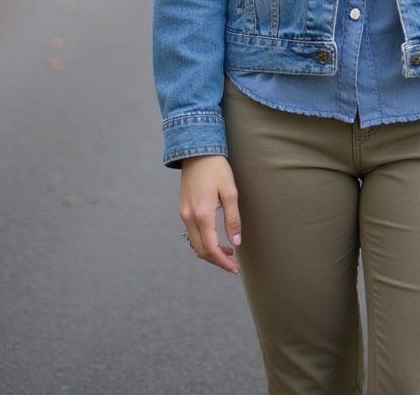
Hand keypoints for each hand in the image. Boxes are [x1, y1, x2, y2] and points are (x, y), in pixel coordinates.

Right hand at [179, 154, 242, 273]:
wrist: (197, 151)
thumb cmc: (216, 169)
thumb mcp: (230, 192)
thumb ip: (233, 219)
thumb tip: (236, 242)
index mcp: (202, 214)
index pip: (211, 248)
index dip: (223, 262)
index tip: (235, 268)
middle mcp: (189, 217)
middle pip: (200, 250)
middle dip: (217, 260)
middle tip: (234, 264)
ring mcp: (184, 214)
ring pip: (194, 243)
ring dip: (210, 252)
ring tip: (228, 251)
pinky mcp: (183, 209)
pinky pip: (191, 233)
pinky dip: (203, 241)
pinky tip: (216, 237)